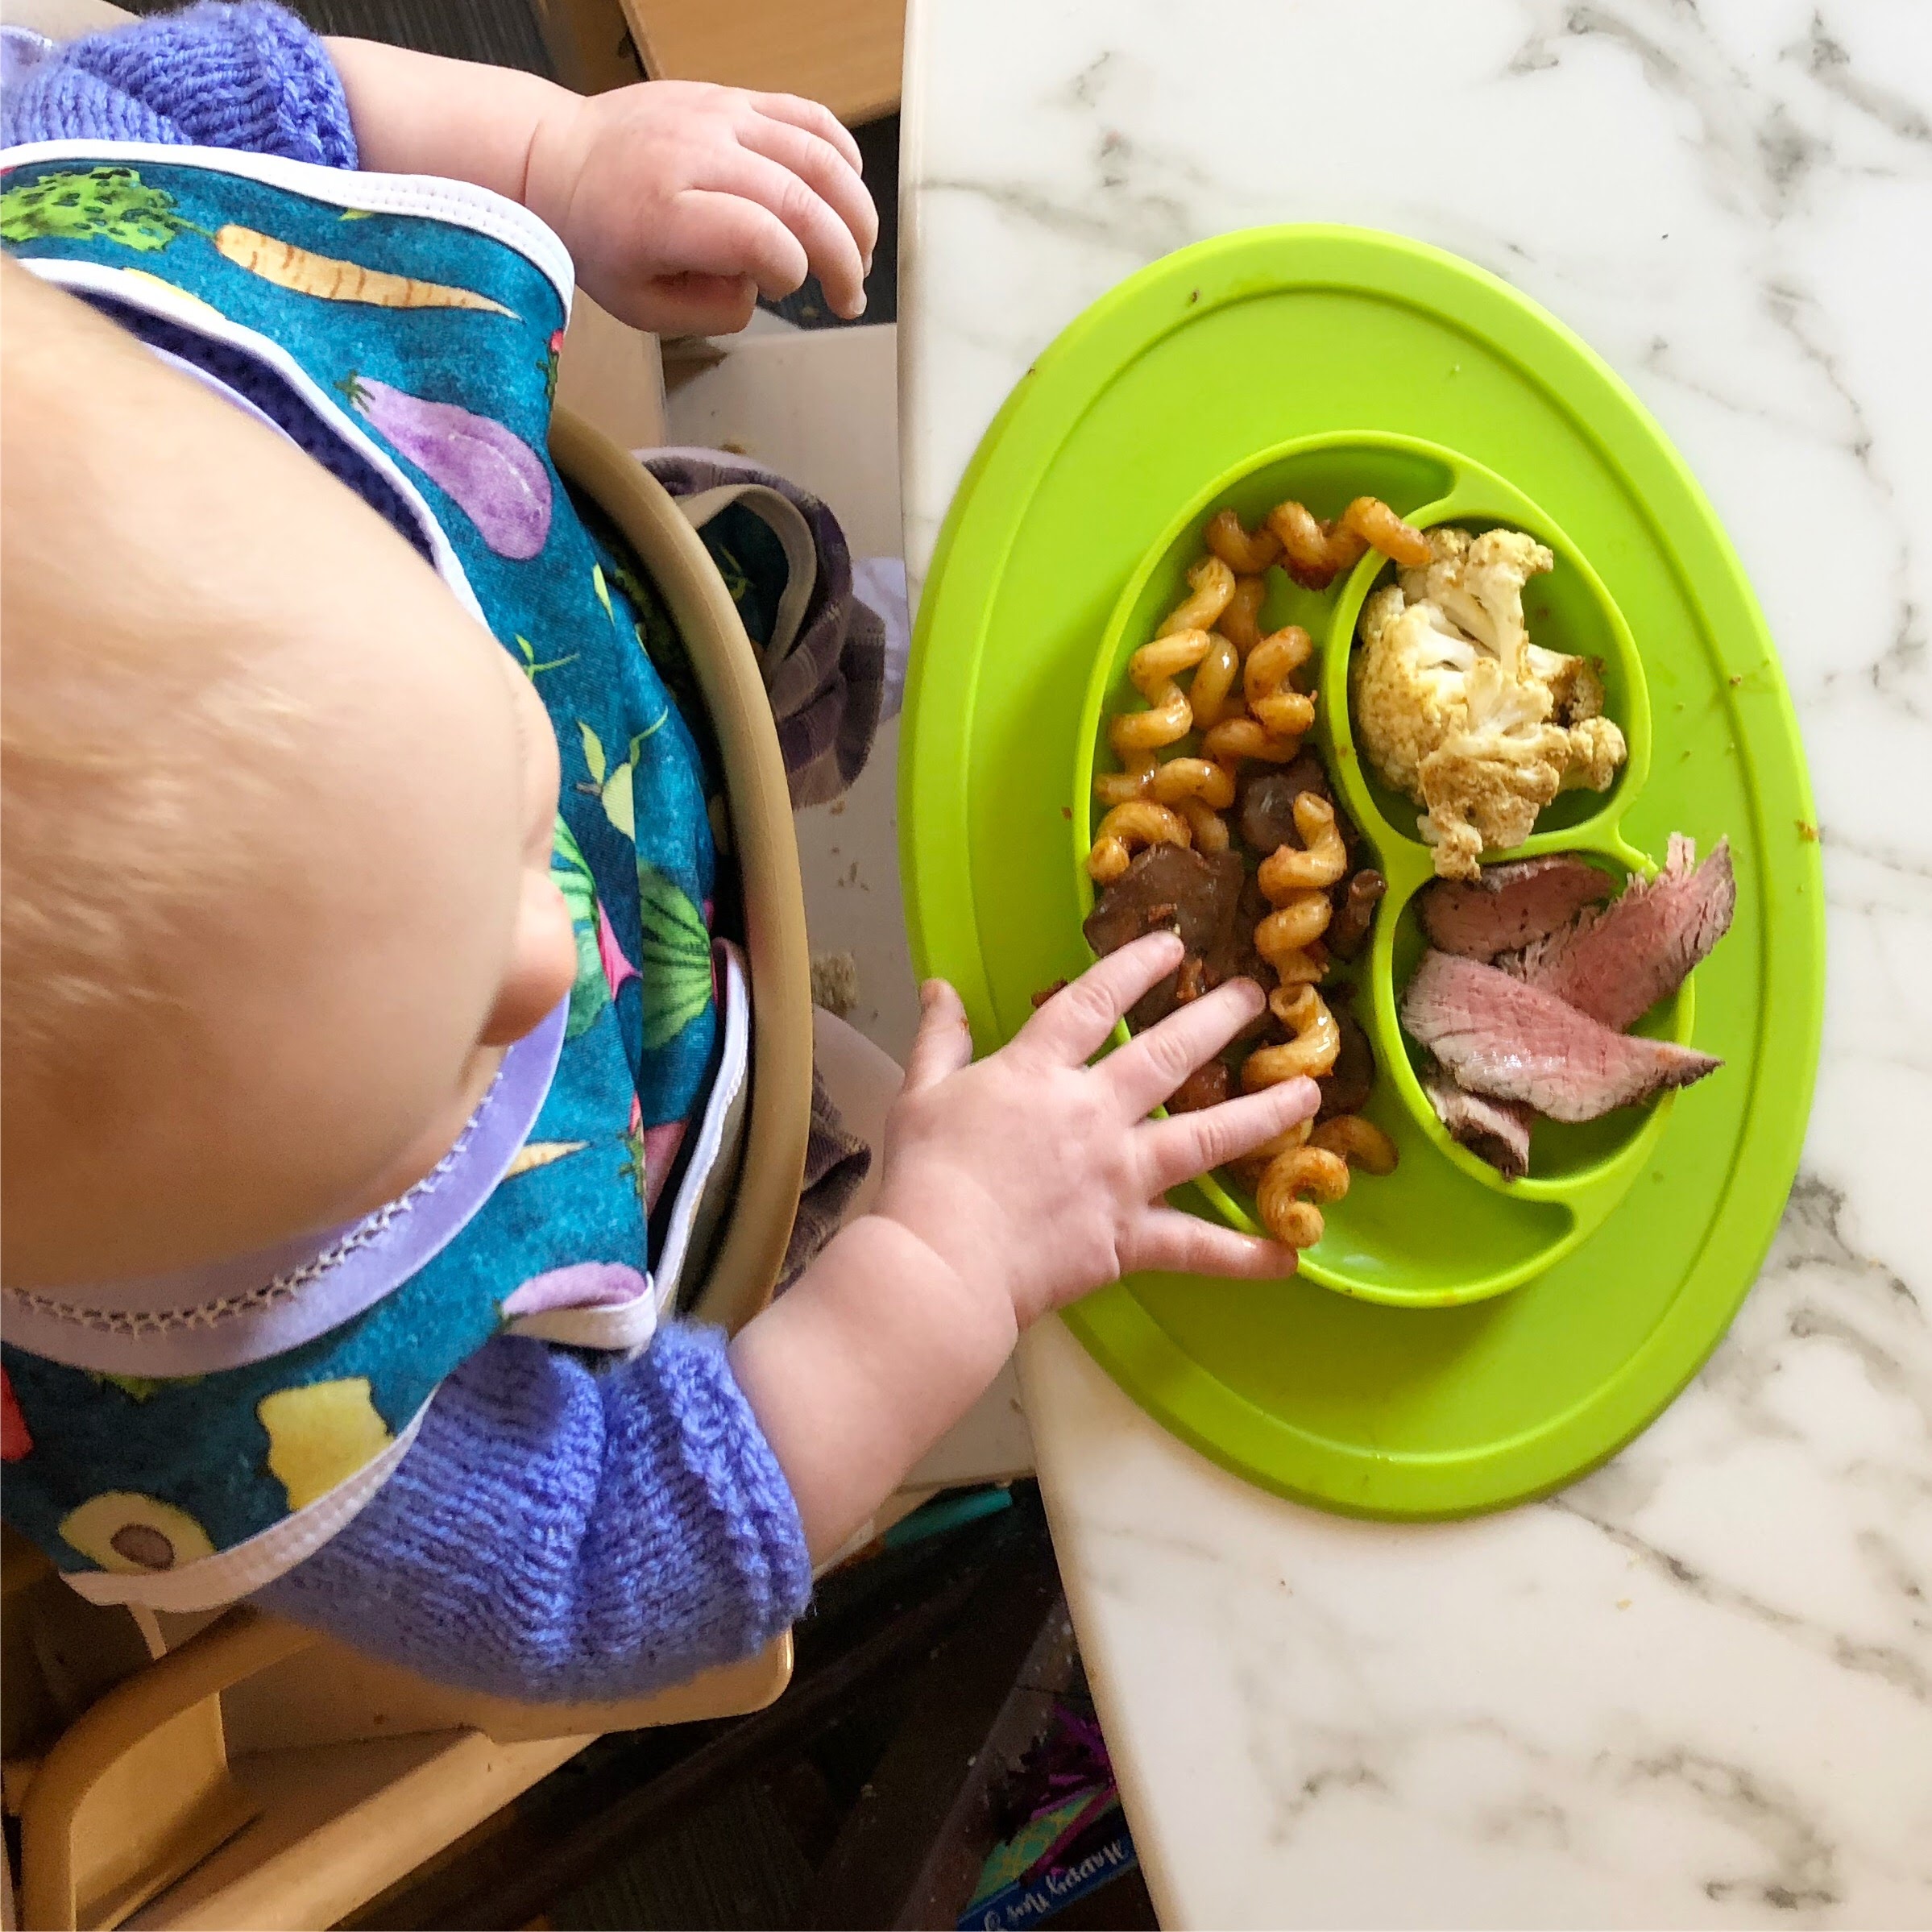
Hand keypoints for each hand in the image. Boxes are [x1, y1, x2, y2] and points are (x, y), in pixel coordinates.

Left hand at [524, 80, 877, 333]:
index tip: (786, 292)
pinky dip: (841, 154)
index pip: (759, 237)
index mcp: (664, 212)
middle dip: (843, 256)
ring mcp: (719, 117)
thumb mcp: (638, 306)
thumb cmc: (596, 236)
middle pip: (800, 200)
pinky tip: (847, 191)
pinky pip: (807, 115)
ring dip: (855, 211)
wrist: (558, 158)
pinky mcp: (732, 98)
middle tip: (848, 294)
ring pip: (817, 156)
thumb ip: (709, 312)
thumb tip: (761, 289)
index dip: (792, 273)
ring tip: (858, 252)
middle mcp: (696, 154)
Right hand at [872, 932, 1320, 1330]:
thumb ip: (939, 1037)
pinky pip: (1197, 1247)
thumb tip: (938, 986)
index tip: (1170, 946)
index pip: (1095, 1003)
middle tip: (1257, 996)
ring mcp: (1120, 1174)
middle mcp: (1094, 1113)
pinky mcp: (1130, 1236)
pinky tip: (1290, 1254)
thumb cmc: (924, 1177)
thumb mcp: (919, 1094)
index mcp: (1038, 1073)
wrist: (941, 1265)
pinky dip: (1244, 1255)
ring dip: (1264, 1113)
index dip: (1134, 968)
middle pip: (1169, 1055)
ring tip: (1309, 1094)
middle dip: (1218, 1019)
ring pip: (1207, 1136)